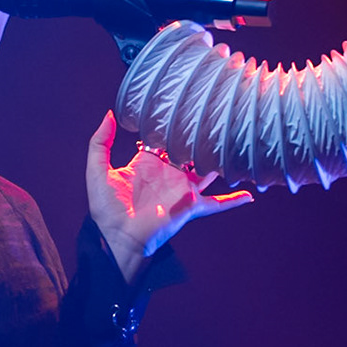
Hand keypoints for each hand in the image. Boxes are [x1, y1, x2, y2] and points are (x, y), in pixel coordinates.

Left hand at [86, 110, 252, 281]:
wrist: (118, 237)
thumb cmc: (106, 208)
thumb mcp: (97, 170)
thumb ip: (100, 141)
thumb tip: (108, 114)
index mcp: (146, 164)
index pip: (161, 140)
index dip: (168, 126)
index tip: (179, 108)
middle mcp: (168, 174)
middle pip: (187, 151)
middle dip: (197, 137)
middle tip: (210, 117)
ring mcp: (182, 190)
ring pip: (206, 171)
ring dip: (218, 159)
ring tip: (233, 141)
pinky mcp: (191, 206)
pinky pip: (217, 203)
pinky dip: (233, 200)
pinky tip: (250, 196)